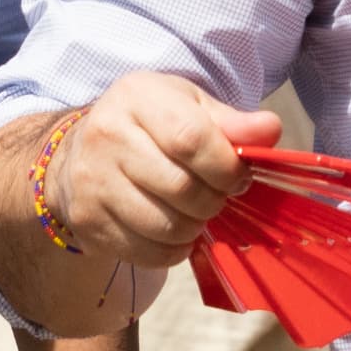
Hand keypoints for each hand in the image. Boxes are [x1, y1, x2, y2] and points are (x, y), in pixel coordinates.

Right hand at [44, 73, 280, 269]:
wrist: (80, 153)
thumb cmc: (148, 126)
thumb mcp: (188, 108)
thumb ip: (232, 122)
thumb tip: (270, 130)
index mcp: (137, 97)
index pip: (191, 140)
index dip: (226, 168)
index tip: (238, 178)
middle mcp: (106, 135)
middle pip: (181, 188)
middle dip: (213, 201)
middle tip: (215, 197)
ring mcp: (91, 181)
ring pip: (166, 226)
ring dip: (194, 228)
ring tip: (193, 213)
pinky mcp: (87, 220)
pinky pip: (148, 252)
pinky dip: (172, 250)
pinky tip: (172, 231)